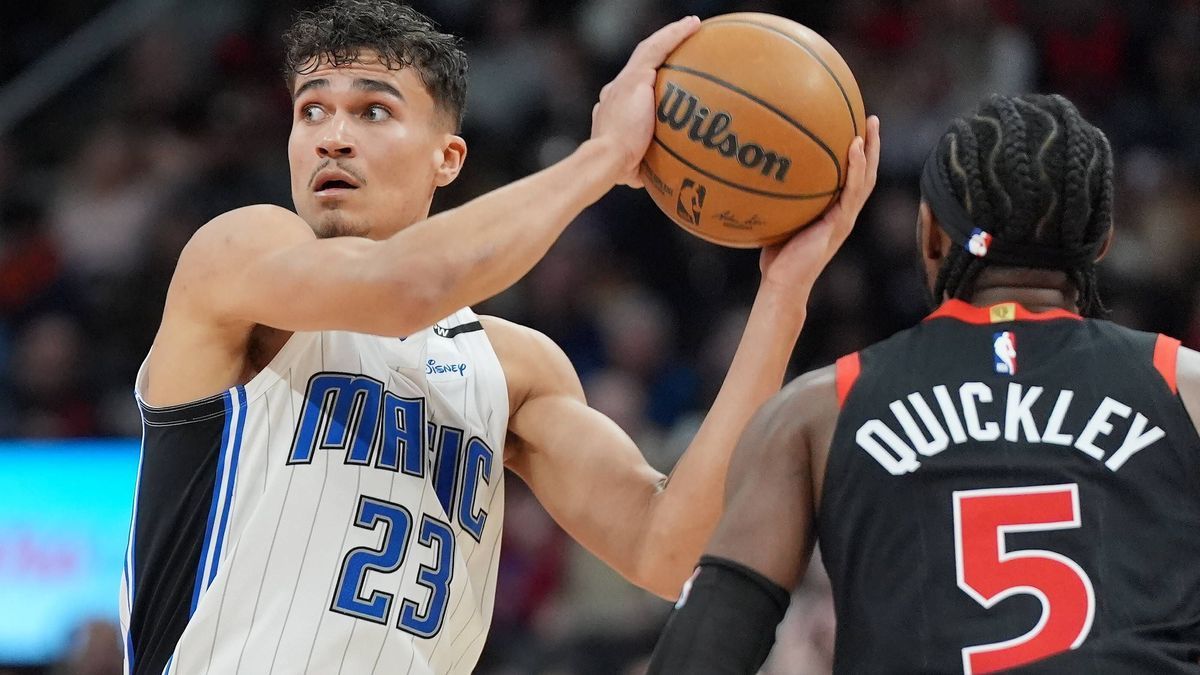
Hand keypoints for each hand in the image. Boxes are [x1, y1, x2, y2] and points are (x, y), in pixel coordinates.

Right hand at [590, 16, 700, 187]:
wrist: (606, 160)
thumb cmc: (619, 170)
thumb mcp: (634, 168)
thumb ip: (644, 167)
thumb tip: (661, 180)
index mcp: (613, 109)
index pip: (633, 90)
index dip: (647, 83)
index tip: (663, 84)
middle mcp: (616, 90)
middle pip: (643, 64)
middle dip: (660, 52)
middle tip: (682, 44)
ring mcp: (624, 81)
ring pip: (649, 49)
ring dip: (670, 35)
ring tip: (692, 25)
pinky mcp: (634, 77)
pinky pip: (658, 48)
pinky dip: (675, 34)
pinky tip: (693, 25)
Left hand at [759, 115, 880, 305]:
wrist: (783, 283)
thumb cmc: (776, 256)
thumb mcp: (778, 219)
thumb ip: (777, 197)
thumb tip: (755, 168)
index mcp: (833, 211)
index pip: (851, 178)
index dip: (857, 155)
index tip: (853, 127)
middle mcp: (844, 213)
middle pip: (866, 173)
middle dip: (871, 145)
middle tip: (870, 118)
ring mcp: (844, 218)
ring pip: (866, 179)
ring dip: (871, 150)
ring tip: (870, 124)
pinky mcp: (840, 224)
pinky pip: (852, 192)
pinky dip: (856, 169)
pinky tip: (854, 147)